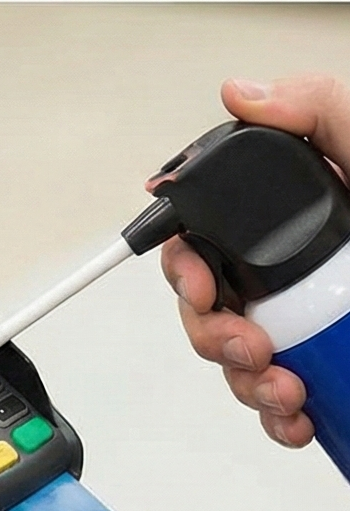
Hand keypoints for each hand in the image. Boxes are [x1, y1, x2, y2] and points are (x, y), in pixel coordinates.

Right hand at [157, 75, 349, 449]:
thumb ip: (316, 106)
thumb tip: (242, 94)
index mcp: (280, 219)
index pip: (199, 239)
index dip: (183, 265)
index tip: (203, 286)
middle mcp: (283, 269)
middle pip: (206, 307)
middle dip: (212, 336)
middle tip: (250, 345)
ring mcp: (302, 319)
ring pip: (235, 359)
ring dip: (244, 383)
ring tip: (283, 389)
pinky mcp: (326, 362)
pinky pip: (277, 399)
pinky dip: (275, 415)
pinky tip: (297, 416)